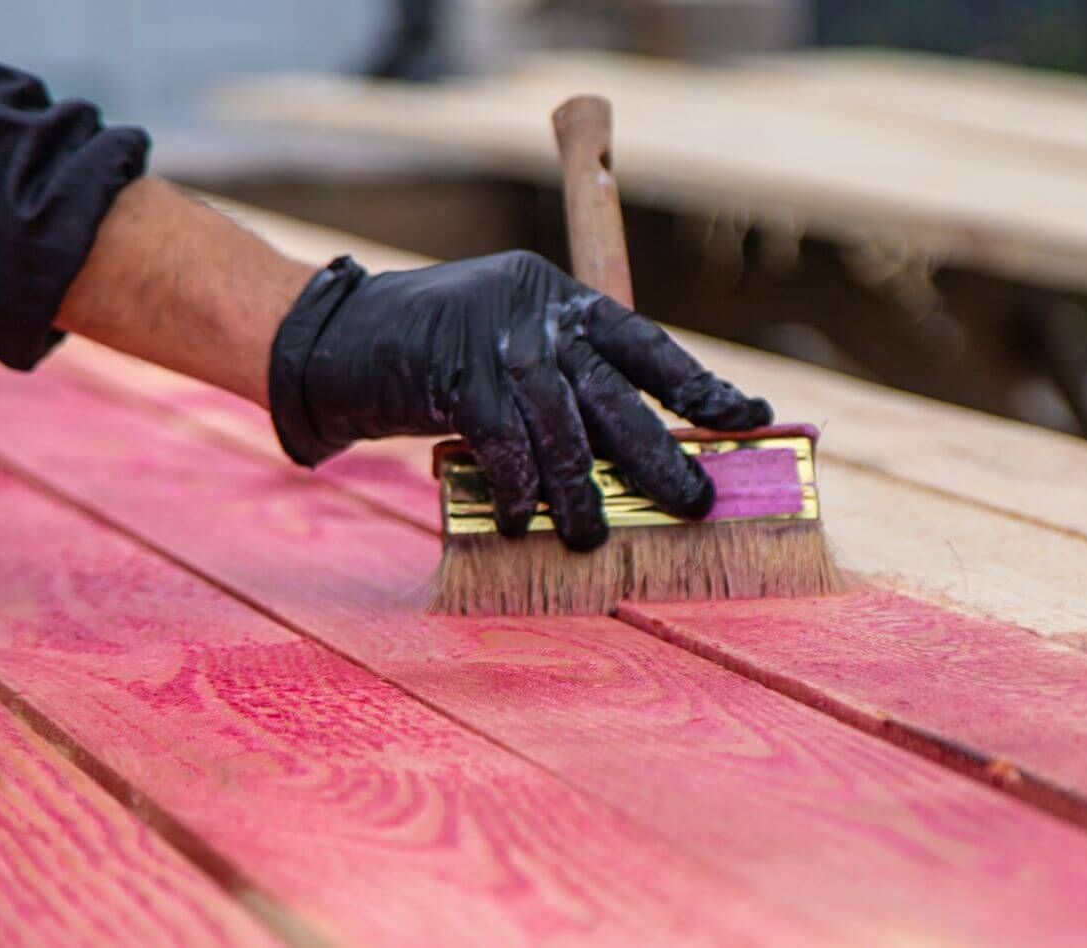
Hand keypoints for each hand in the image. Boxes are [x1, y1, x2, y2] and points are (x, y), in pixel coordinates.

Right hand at [268, 252, 771, 548]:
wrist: (334, 337)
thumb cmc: (435, 354)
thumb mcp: (512, 348)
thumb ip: (566, 384)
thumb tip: (634, 454)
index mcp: (565, 300)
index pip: (651, 346)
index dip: (703, 386)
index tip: (751, 419)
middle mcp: (541, 313)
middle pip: (618, 394)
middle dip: (660, 457)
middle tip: (695, 503)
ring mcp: (498, 341)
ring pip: (564, 429)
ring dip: (583, 492)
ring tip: (591, 536)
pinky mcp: (455, 375)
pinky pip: (506, 445)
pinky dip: (519, 488)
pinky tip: (524, 520)